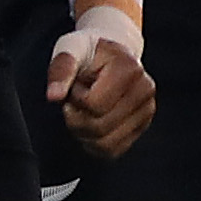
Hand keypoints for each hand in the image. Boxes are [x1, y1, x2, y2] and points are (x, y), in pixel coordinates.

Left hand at [48, 33, 155, 158]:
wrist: (111, 54)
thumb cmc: (88, 52)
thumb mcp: (70, 49)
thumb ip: (61, 70)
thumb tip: (53, 96)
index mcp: (129, 68)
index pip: (94, 105)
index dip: (76, 99)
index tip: (77, 85)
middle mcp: (145, 89)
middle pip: (100, 127)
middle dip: (76, 119)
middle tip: (75, 100)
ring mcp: (147, 109)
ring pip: (106, 144)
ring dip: (84, 133)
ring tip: (83, 112)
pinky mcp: (143, 125)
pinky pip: (113, 150)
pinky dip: (94, 144)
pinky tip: (90, 123)